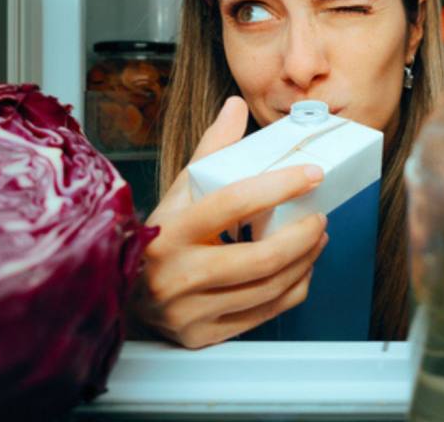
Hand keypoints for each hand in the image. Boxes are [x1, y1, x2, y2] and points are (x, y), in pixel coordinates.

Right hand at [131, 97, 328, 348]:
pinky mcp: (201, 336)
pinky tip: (301, 270)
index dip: (279, 186)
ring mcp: (187, 311)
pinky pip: (264, 314)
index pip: (232, 202)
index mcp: (168, 231)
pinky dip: (293, 289)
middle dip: (303, 236)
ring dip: (306, 261)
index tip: (311, 173)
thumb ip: (211, 149)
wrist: (123, 294)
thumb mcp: (179, 192)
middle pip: (260, 258)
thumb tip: (236, 106)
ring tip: (316, 239)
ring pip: (268, 288)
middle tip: (320, 217)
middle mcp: (175, 276)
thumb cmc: (159, 236)